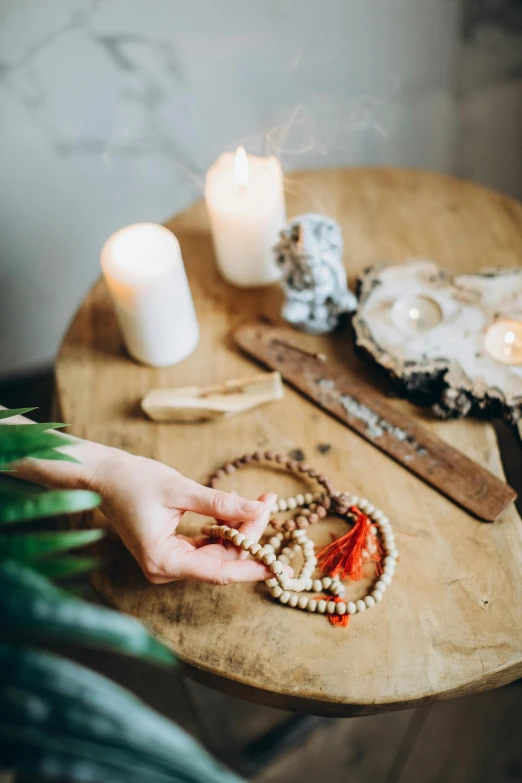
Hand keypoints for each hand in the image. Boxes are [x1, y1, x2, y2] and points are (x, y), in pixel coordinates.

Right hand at [89, 448, 292, 584]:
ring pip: (217, 552)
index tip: (279, 564)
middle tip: (267, 501)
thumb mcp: (180, 489)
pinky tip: (234, 507)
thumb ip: (220, 503)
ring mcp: (168, 562)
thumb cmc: (134, 481)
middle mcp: (165, 569)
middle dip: (249, 532)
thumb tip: (258, 509)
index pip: (219, 572)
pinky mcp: (171, 551)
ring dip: (239, 527)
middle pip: (222, 560)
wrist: (104, 476)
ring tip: (258, 499)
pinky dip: (224, 527)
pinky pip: (206, 546)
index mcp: (164, 561)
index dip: (252, 567)